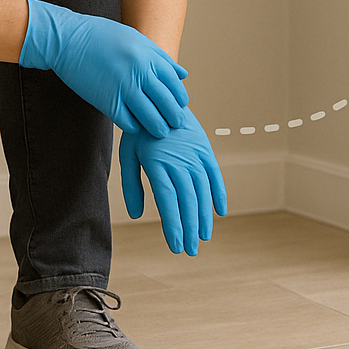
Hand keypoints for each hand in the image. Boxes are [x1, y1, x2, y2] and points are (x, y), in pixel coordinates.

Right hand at [20, 0, 189, 137]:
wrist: (68, 39)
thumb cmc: (102, 36)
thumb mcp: (135, 39)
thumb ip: (160, 58)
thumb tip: (182, 75)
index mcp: (149, 55)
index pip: (175, 85)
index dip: (179, 99)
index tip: (178, 107)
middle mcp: (140, 72)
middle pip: (168, 104)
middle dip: (174, 118)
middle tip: (174, 125)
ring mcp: (124, 87)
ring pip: (151, 118)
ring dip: (157, 128)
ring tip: (158, 131)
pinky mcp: (107, 101)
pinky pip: (129, 122)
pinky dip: (134, 127)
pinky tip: (134, 126)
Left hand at [119, 109, 227, 255]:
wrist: (159, 97)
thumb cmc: (139, 131)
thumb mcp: (128, 155)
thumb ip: (131, 185)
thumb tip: (137, 215)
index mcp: (158, 164)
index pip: (169, 201)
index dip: (174, 225)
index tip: (176, 246)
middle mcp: (179, 161)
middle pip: (188, 201)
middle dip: (190, 229)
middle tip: (191, 251)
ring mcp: (195, 155)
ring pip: (203, 192)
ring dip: (204, 216)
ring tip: (203, 237)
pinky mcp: (206, 150)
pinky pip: (216, 175)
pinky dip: (219, 194)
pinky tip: (220, 212)